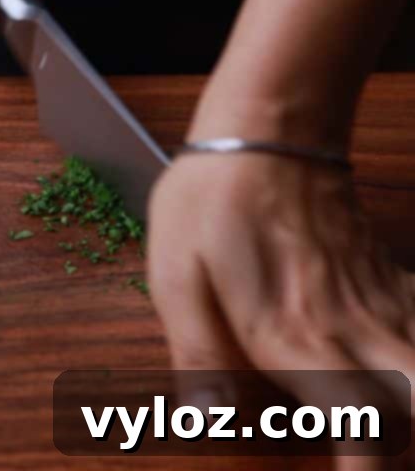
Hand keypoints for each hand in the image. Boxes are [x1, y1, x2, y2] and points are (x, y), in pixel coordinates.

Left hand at [148, 152, 414, 448]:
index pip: (357, 422)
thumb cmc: (213, 198)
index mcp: (292, 334)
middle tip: (373, 457)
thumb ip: (195, 351)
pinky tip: (402, 364)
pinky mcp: (392, 279)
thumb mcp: (175, 272)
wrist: (268, 129)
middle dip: (404, 445)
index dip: (366, 468)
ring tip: (393, 419)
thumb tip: (207, 421)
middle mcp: (349, 328)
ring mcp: (380, 303)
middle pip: (414, 408)